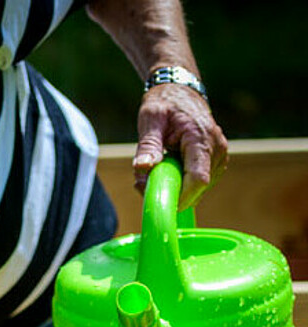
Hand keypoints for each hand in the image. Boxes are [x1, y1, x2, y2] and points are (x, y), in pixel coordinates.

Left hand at [133, 83, 227, 208]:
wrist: (180, 91)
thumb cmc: (164, 103)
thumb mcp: (150, 119)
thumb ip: (148, 145)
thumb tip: (143, 168)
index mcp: (201, 137)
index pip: (198, 179)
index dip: (180, 197)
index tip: (158, 201)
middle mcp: (216, 148)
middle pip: (197, 188)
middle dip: (170, 192)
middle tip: (143, 182)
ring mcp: (218, 155)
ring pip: (198, 189)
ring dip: (174, 187)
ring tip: (154, 169)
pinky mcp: (214, 161)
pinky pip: (197, 182)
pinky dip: (180, 183)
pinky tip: (166, 168)